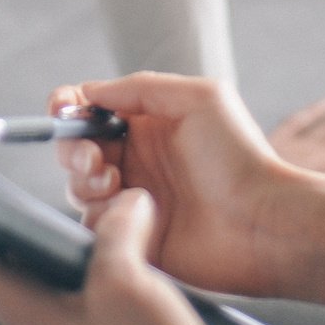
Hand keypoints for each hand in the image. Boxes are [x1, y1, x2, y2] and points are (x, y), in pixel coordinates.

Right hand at [54, 74, 324, 309]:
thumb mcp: (200, 98)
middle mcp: (138, 160)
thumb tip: (90, 93)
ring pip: (79, 188)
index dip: (68, 108)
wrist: (263, 223)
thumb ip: (142, 87)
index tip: (61, 113)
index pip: (92, 109)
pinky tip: (131, 211)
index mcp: (149, 124)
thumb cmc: (240, 156)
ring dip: (86, 183)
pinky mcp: (135, 238)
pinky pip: (94, 226)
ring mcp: (134, 201)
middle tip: (95, 160)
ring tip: (117, 184)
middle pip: (76, 149)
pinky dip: (101, 216)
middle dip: (73, 150)